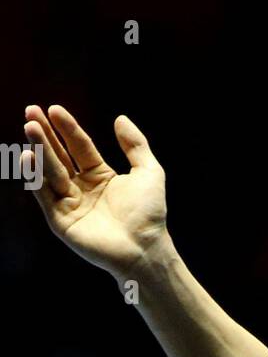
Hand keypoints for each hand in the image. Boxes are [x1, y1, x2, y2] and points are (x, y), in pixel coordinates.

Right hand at [22, 104, 169, 276]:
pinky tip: (29, 157)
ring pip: (50, 172)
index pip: (79, 146)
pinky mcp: (60, 221)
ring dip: (39, 150)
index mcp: (100, 176)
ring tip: (30, 127)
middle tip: (31, 112)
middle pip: (59, 156)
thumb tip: (120, 118)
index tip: (54, 108)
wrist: (144, 247)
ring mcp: (69, 204)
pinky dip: (35, 177)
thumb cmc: (149, 213)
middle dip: (45, 135)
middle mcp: (82, 188)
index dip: (67, 128)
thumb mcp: (149, 171)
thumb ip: (135, 144)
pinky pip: (44, 196)